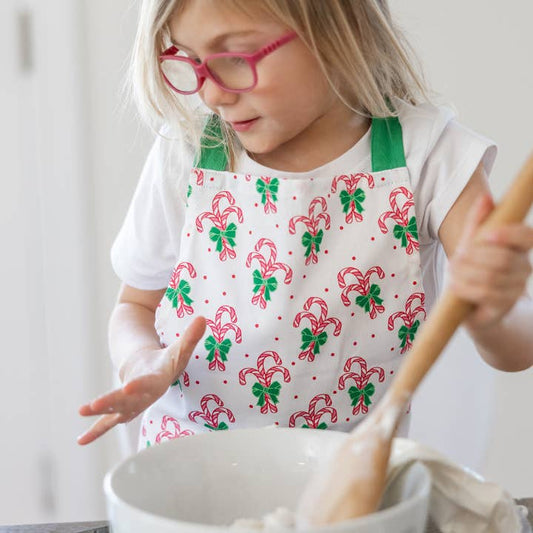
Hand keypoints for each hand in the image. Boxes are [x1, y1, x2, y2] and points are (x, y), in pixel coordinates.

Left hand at [77, 316, 205, 444]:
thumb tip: (203, 318)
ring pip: (115, 411)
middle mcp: (144, 397)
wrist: (157, 376)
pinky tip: (81, 440)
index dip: (140, 385)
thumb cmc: (168, 362)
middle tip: (96, 404)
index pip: (149, 383)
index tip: (129, 387)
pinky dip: (96, 431)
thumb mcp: (180, 349)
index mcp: (158, 381)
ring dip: (99, 411)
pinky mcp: (120, 409)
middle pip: (127, 401)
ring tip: (83, 409)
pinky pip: (108, 422)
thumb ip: (190, 337)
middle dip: (112, 402)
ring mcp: (131, 405)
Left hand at [448, 194, 532, 329]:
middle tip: (454, 259)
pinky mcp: (504, 306)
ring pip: (492, 277)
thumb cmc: (473, 269)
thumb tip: (485, 197)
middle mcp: (524, 268)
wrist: (470, 306)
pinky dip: (466, 288)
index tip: (488, 235)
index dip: (510, 234)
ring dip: (466, 273)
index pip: (526, 236)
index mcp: (519, 248)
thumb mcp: (472, 243)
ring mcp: (516, 289)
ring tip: (452, 272)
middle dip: (473, 258)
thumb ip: (478, 221)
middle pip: (503, 258)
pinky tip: (455, 286)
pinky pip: (486, 294)